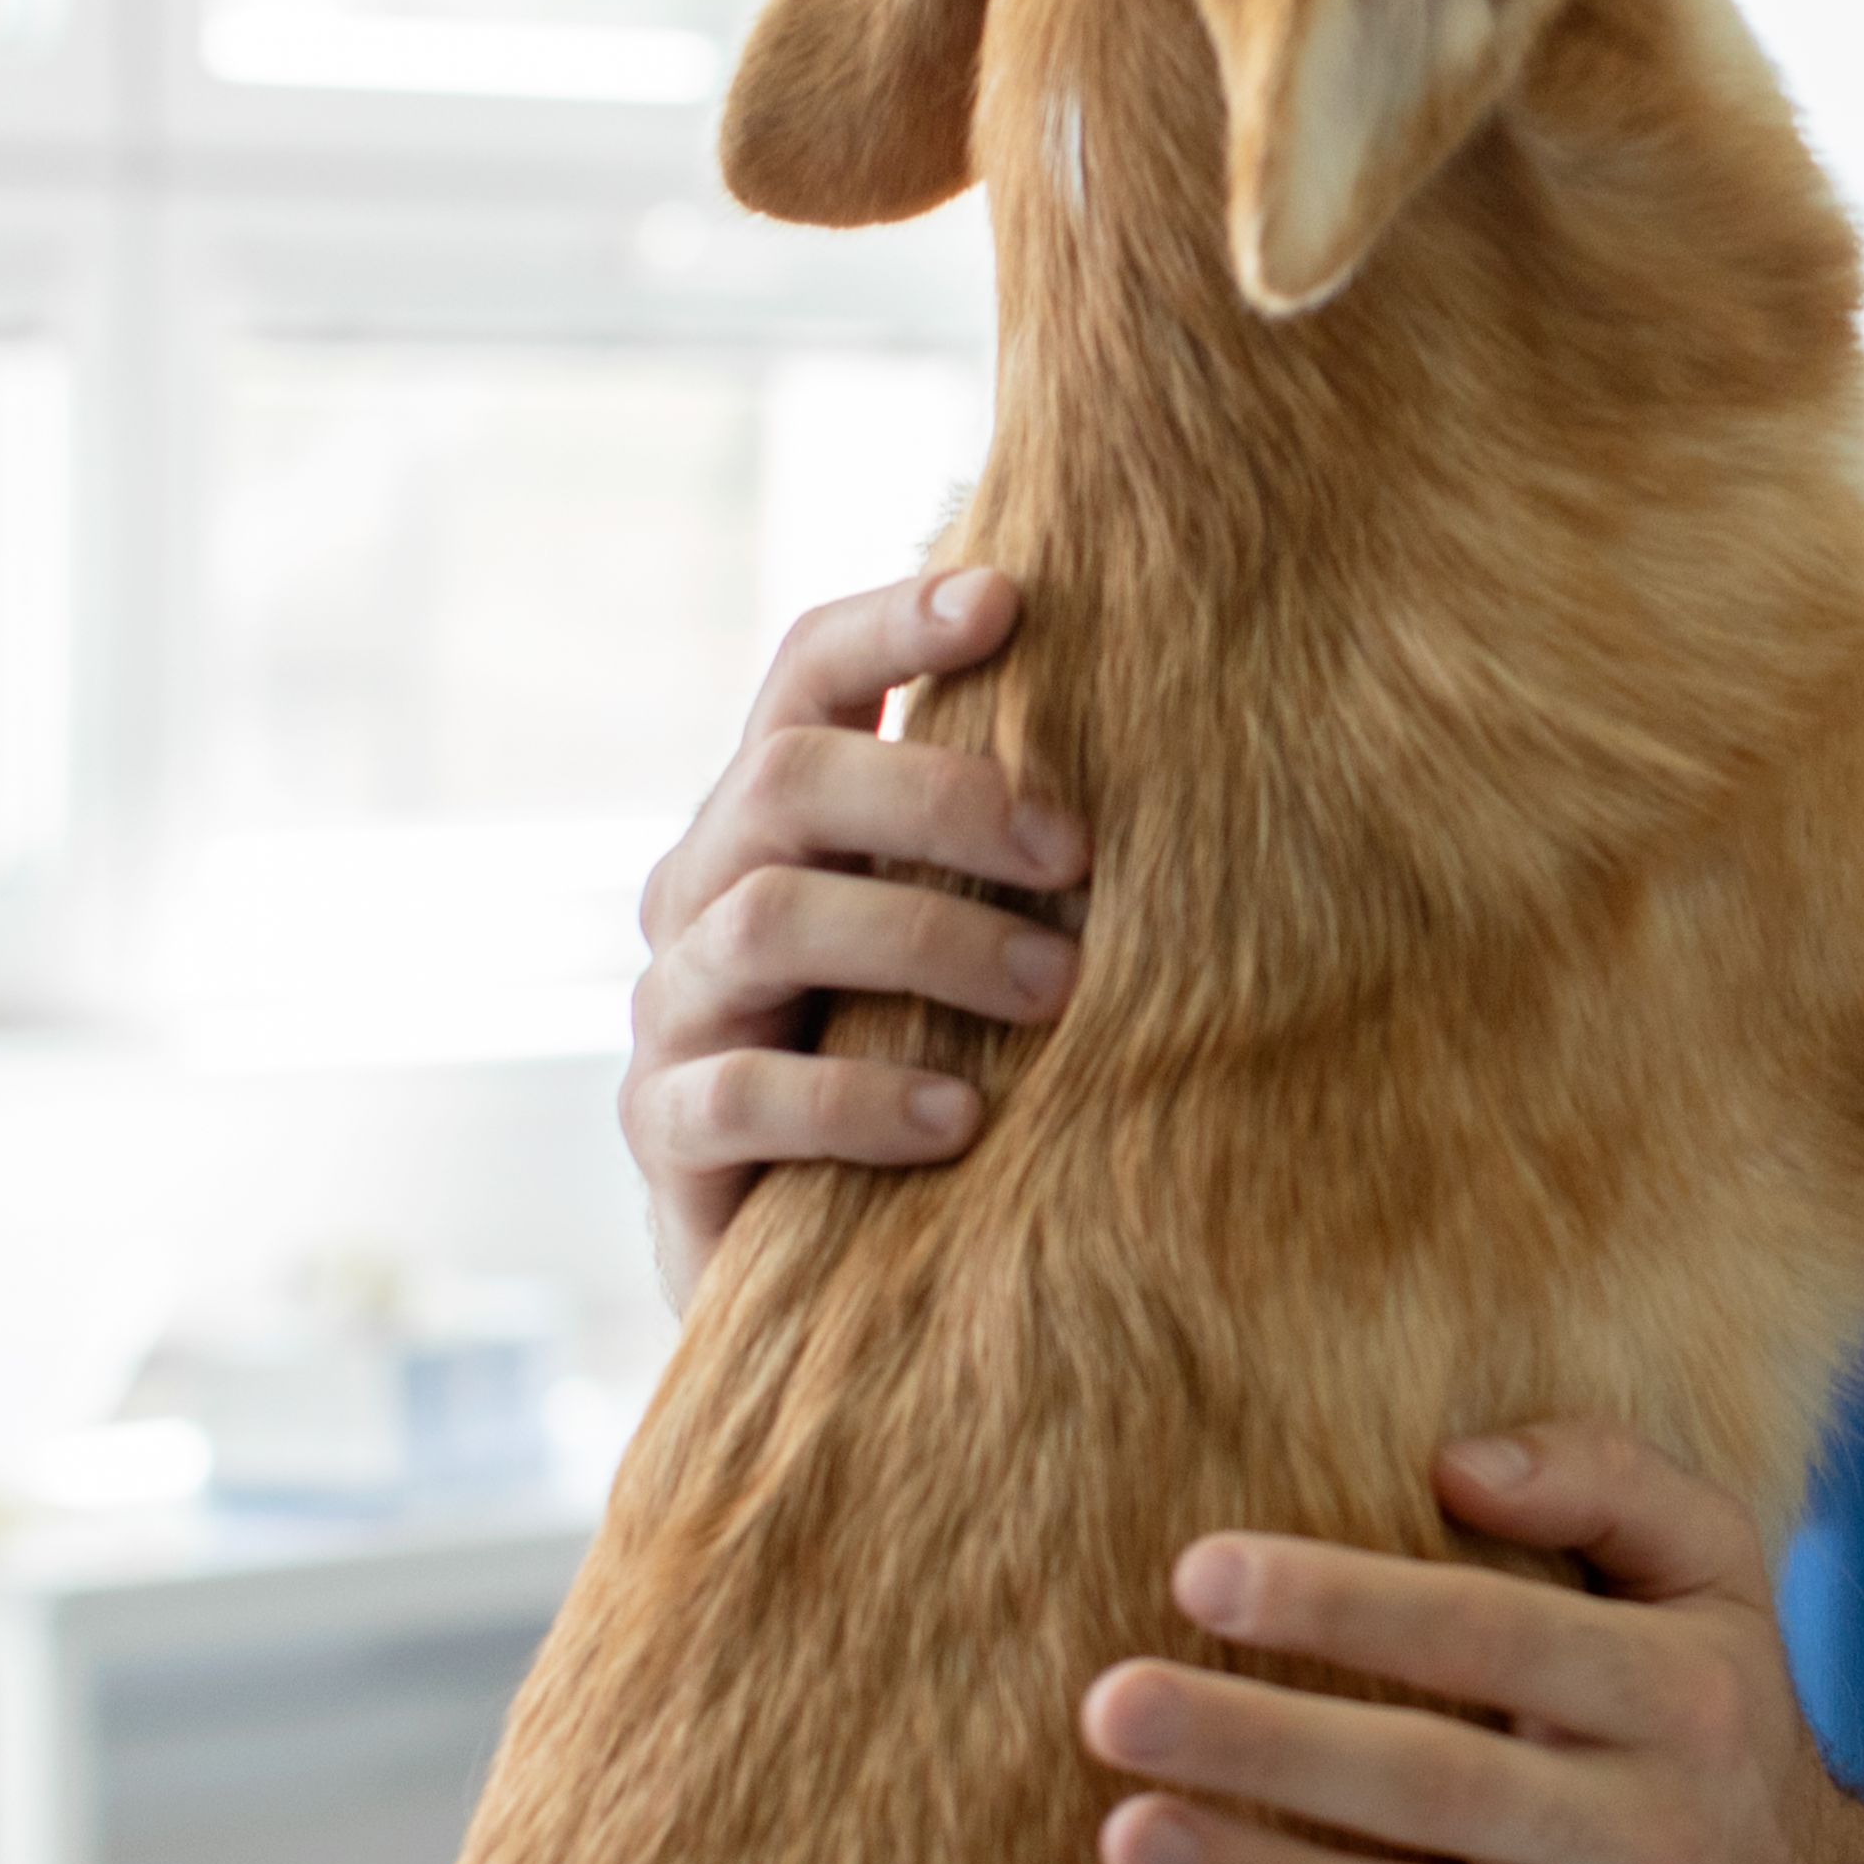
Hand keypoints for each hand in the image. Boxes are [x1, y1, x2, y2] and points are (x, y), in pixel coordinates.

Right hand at [622, 567, 1087, 1309]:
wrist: (827, 1265)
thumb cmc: (929, 1061)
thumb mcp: (968, 939)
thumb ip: (1016, 850)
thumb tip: (1197, 751)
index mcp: (774, 818)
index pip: (806, 672)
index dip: (893, 624)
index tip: (1010, 597)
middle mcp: (704, 889)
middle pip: (787, 779)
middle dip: (939, 798)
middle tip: (1077, 855)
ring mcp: (674, 1008)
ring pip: (765, 921)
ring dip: (927, 942)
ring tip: (1052, 994)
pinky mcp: (666, 1131)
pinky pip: (741, 1094)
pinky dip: (857, 1100)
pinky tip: (959, 1121)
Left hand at [1076, 1426, 1863, 1863]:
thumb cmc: (1709, 1721)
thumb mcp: (1715, 1578)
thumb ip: (1606, 1480)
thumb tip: (1455, 1462)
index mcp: (1675, 1695)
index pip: (1497, 1634)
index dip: (1350, 1601)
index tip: (1200, 1571)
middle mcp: (1647, 1832)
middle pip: (1436, 1782)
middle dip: (1268, 1744)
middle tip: (1113, 1705)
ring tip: (1123, 1840)